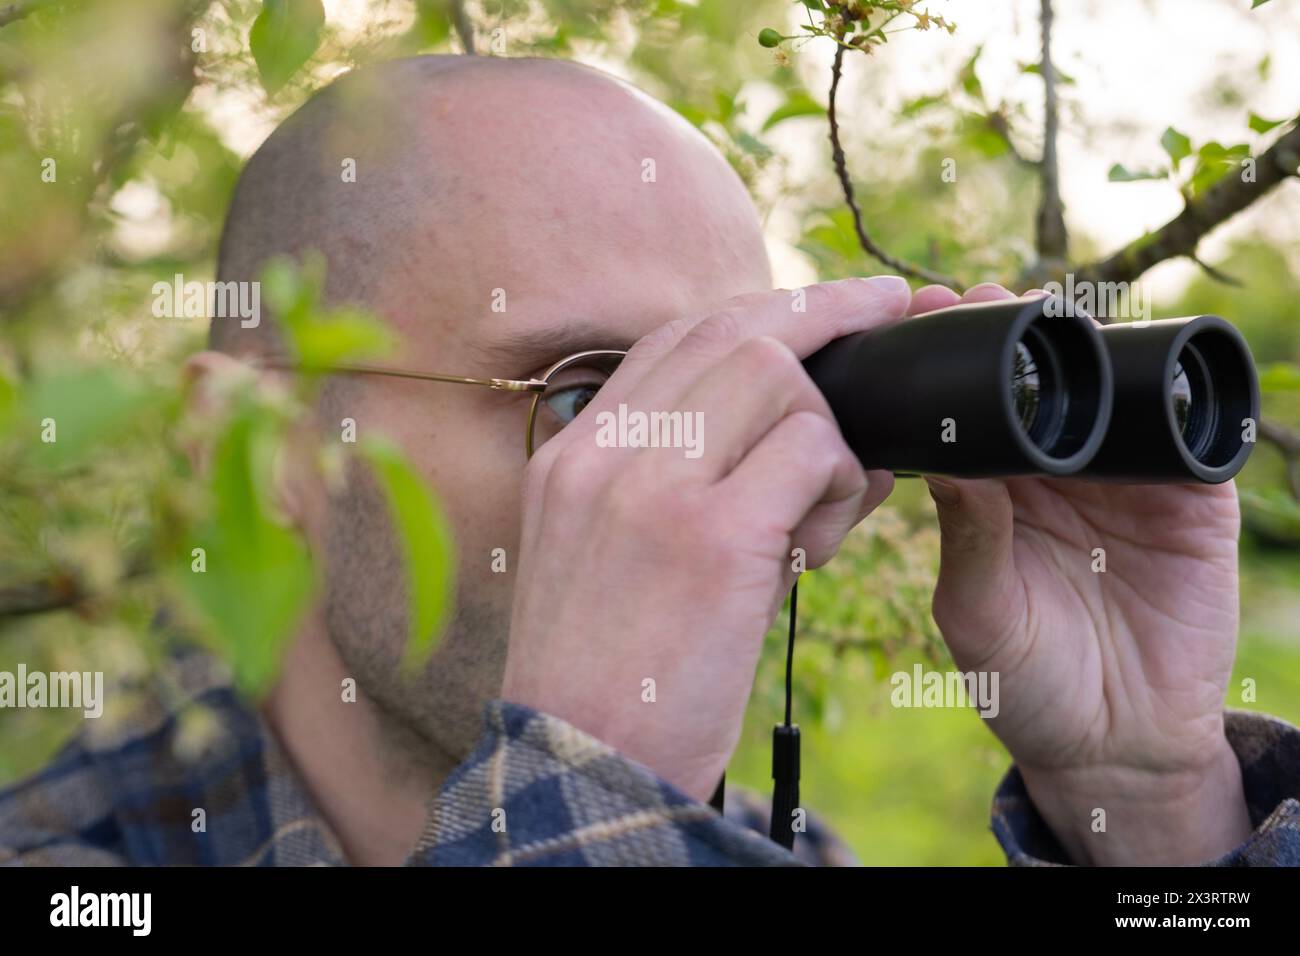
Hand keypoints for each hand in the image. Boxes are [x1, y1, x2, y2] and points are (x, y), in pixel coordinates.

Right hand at [501, 276, 909, 800]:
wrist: (583, 767)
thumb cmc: (606, 670)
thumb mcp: (597, 554)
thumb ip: (659, 479)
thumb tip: (774, 426)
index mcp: (574, 454)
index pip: (676, 339)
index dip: (761, 307)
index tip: (822, 304)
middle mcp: (605, 453)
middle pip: (735, 332)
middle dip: (826, 311)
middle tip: (886, 311)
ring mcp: (653, 489)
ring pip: (781, 379)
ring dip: (834, 431)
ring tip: (830, 504)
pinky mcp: (713, 538)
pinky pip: (813, 453)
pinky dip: (843, 484)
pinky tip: (825, 542)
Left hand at [916, 283, 1251, 864]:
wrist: (1118, 745)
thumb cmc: (1025, 684)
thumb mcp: (980, 614)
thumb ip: (969, 540)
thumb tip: (945, 460)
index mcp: (991, 492)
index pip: (965, 408)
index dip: (944, 360)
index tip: (918, 315)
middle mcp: (1053, 473)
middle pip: (1034, 380)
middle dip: (1009, 331)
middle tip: (976, 295)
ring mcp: (1123, 480)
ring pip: (1108, 389)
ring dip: (1084, 345)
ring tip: (1049, 314)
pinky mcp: (1189, 498)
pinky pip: (1187, 433)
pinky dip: (1173, 394)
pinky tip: (1144, 365)